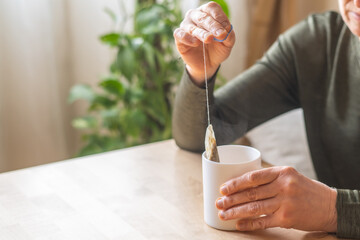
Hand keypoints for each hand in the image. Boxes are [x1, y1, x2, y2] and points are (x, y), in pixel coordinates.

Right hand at [173, 2, 234, 85]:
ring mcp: (186, 26)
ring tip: (209, 39)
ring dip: (201, 33)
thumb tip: (227, 30)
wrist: (207, 64)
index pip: (212, 8)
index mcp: (208, 13)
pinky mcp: (179, 37)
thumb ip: (229, 36)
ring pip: (192, 27)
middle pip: (202, 16)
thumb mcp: (227, 43)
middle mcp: (195, 16)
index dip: (219, 17)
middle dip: (212, 25)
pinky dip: (187, 38)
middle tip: (220, 34)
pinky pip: (180, 34)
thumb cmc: (216, 49)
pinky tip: (196, 43)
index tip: (226, 28)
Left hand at [216, 166, 337, 231]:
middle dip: (232, 199)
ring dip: (236, 212)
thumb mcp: (290, 176)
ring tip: (223, 214)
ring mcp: (286, 203)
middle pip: (251, 193)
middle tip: (218, 202)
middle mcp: (284, 186)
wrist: (330, 206)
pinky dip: (249, 223)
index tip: (223, 188)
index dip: (236, 183)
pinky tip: (238, 224)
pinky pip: (263, 221)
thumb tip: (243, 183)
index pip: (253, 177)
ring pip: (254, 207)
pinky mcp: (287, 218)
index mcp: (282, 172)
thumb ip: (270, 178)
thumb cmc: (306, 190)